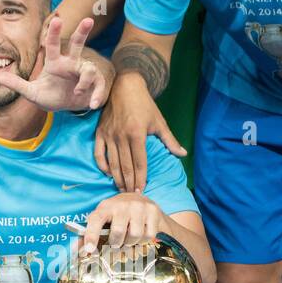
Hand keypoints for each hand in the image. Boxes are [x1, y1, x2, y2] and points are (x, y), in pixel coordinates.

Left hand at [0, 16, 108, 111]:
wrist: (65, 108)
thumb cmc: (49, 96)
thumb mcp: (31, 93)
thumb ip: (16, 84)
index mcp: (55, 63)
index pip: (53, 45)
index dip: (54, 33)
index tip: (57, 19)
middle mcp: (70, 63)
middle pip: (77, 43)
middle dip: (82, 31)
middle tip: (88, 20)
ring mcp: (83, 72)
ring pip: (88, 68)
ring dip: (84, 81)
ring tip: (77, 92)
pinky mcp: (95, 83)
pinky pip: (99, 85)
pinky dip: (97, 95)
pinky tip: (92, 105)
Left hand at [81, 192, 163, 253]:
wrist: (143, 201)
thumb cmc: (119, 213)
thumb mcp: (104, 218)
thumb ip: (90, 234)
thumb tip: (78, 252)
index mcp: (106, 206)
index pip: (96, 219)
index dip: (91, 235)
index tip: (89, 249)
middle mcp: (123, 204)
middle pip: (118, 233)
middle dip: (116, 243)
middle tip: (116, 243)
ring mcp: (139, 207)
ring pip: (134, 236)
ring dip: (131, 242)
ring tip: (129, 238)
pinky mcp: (153, 212)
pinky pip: (148, 236)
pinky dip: (144, 240)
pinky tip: (141, 234)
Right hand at [94, 76, 184, 192]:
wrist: (125, 86)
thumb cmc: (144, 104)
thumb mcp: (159, 121)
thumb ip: (170, 140)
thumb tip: (183, 154)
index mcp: (137, 134)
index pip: (139, 163)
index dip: (140, 179)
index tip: (142, 191)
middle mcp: (121, 136)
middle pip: (125, 166)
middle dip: (129, 183)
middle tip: (131, 196)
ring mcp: (109, 135)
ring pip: (112, 163)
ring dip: (117, 178)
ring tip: (122, 189)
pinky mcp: (99, 133)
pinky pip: (99, 154)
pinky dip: (103, 165)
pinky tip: (108, 174)